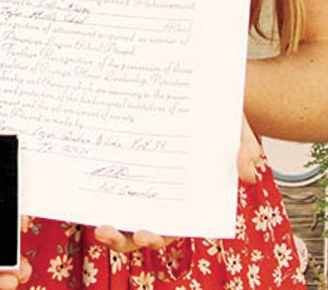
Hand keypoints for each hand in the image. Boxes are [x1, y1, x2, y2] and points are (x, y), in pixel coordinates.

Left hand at [95, 117, 263, 250]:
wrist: (197, 87)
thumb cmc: (216, 114)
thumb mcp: (235, 127)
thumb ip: (243, 148)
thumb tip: (248, 173)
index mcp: (187, 195)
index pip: (173, 226)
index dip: (157, 236)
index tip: (147, 233)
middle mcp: (158, 193)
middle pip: (138, 229)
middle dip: (123, 239)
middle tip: (109, 230)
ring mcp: (136, 178)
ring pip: (119, 213)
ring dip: (107, 226)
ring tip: (97, 223)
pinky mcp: (118, 158)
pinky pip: (103, 179)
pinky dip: (92, 186)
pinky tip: (79, 176)